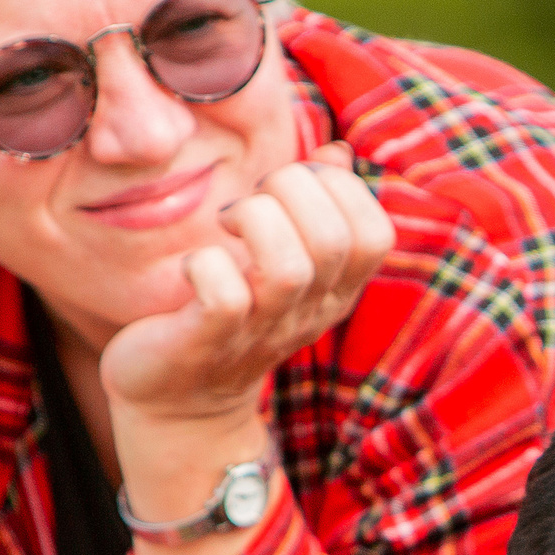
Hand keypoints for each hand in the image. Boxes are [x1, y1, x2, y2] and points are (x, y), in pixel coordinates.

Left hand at [98, 142, 394, 430]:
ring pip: (287, 268)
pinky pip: (223, 297)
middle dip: (289, 190)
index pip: (375, 234)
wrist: (179, 403)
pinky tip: (192, 265)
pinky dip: (205, 265)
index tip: (292, 188)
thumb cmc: (229, 313)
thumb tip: (337, 151)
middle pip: (333, 239)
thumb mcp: (284, 260)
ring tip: (226, 222)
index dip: (339, 189)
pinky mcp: (207, 342)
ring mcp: (259, 330)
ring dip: (253, 220)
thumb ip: (313, 204)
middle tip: (251, 201)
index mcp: (335, 290)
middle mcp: (308, 312)